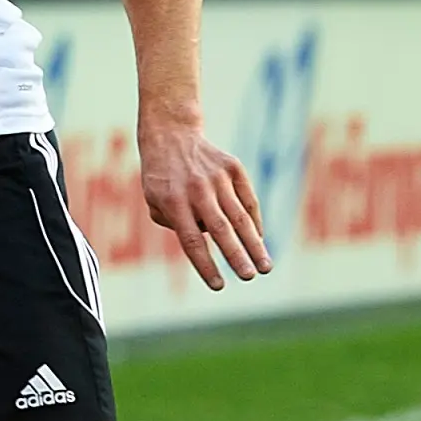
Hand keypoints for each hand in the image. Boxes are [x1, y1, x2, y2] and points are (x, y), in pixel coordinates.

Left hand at [139, 117, 273, 290]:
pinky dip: (254, 221)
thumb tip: (205, 239)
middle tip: (250, 276)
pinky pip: (247, 200)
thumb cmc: (161, 178)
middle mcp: (197, 190)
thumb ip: (174, 224)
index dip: (206, 264)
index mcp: (173, 202)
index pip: (191, 240)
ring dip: (254, 244)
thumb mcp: (154, 201)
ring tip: (265, 267)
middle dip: (236, 256)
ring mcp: (217, 178)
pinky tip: (259, 240)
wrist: (172, 135)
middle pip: (220, 229)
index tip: (219, 285)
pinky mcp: (233, 168)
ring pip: (239, 216)